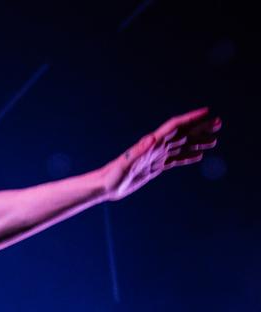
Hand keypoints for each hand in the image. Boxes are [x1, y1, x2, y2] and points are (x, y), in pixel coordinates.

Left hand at [104, 107, 220, 200]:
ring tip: (215, 140)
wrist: (104, 186)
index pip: (174, 126)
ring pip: (181, 146)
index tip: (207, 112)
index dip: (191, 118)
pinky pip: (174, 160)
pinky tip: (198, 156)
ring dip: (198, 142)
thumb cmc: (112, 175)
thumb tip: (153, 139)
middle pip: (182, 134)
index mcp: (151, 144)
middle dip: (201, 128)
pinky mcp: (153, 167)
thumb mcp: (124, 164)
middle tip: (219, 123)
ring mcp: (155, 157)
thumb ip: (138, 151)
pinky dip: (187, 157)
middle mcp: (155, 148)